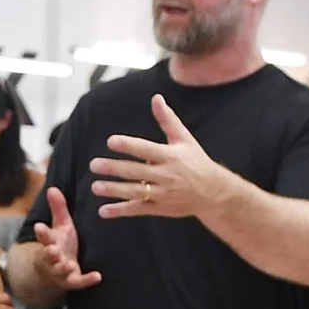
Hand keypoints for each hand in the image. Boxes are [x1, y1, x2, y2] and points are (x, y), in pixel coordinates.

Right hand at [27, 188, 102, 290]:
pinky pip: (78, 282)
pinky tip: (97, 276)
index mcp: (50, 242)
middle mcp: (52, 257)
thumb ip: (58, 208)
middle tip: (53, 250)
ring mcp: (60, 271)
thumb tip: (52, 188)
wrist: (54, 271)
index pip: (44, 236)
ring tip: (68, 264)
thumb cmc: (59, 243)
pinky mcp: (71, 281)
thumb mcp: (60, 225)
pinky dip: (87, 280)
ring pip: (60, 271)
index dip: (42, 232)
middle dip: (50, 253)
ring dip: (63, 268)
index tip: (39, 226)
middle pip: (48, 255)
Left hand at [89, 96, 231, 219]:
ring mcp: (162, 194)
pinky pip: (138, 209)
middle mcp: (166, 175)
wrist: (214, 192)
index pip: (146, 149)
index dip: (128, 145)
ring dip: (114, 190)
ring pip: (135, 192)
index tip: (110, 141)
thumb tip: (156, 98)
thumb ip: (168, 119)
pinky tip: (103, 210)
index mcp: (171, 156)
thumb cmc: (196, 161)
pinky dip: (121, 210)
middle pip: (136, 172)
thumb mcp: (184, 139)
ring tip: (95, 186)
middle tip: (94, 164)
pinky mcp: (160, 208)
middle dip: (114, 168)